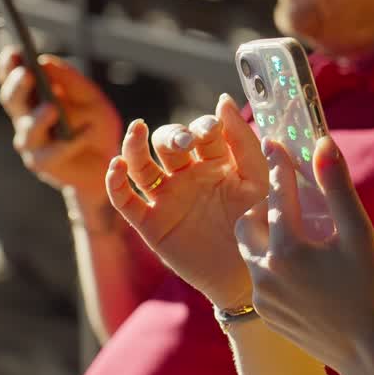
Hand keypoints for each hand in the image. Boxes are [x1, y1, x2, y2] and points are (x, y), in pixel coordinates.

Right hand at [0, 46, 120, 202]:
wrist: (110, 164)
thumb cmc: (97, 126)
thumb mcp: (91, 98)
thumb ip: (71, 81)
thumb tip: (45, 61)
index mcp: (33, 99)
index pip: (13, 79)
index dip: (9, 66)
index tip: (14, 50)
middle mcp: (26, 119)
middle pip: (12, 101)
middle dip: (17, 87)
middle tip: (27, 74)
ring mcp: (33, 143)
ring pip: (27, 130)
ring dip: (39, 118)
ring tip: (52, 108)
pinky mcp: (45, 164)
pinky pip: (54, 152)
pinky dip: (71, 142)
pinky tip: (86, 132)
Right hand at [105, 95, 267, 310]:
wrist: (247, 275)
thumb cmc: (258, 225)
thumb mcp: (258, 180)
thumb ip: (244, 142)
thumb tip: (223, 99)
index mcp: (215, 161)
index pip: (201, 132)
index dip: (203, 126)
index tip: (211, 130)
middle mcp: (187, 175)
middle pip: (168, 143)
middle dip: (173, 136)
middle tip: (185, 143)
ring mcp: (166, 198)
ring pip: (141, 165)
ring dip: (136, 146)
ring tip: (138, 131)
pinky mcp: (150, 223)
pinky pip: (125, 200)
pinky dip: (115, 183)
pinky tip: (117, 167)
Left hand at [236, 137, 373, 373]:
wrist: (370, 352)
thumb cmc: (371, 289)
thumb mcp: (359, 234)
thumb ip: (336, 187)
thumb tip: (322, 144)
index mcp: (288, 248)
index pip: (278, 195)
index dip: (279, 165)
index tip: (274, 142)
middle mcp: (267, 273)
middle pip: (248, 224)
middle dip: (264, 209)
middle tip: (290, 205)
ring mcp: (265, 298)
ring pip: (251, 253)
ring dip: (267, 239)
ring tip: (297, 237)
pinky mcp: (269, 316)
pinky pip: (261, 280)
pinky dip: (273, 266)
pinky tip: (301, 270)